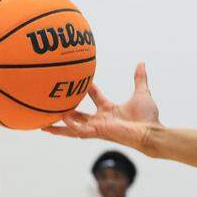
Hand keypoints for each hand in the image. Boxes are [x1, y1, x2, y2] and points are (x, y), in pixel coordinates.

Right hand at [43, 63, 159, 148]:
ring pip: (74, 127)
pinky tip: (61, 120)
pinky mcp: (99, 132)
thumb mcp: (141, 93)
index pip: (95, 97)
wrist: (152, 132)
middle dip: (64, 114)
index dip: (87, 88)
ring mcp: (99, 127)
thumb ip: (139, 79)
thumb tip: (141, 63)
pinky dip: (71, 126)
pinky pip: (81, 130)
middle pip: (78, 116)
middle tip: (50, 108)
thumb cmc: (148, 117)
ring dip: (61, 125)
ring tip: (44, 124)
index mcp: (110, 110)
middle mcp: (102, 120)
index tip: (78, 78)